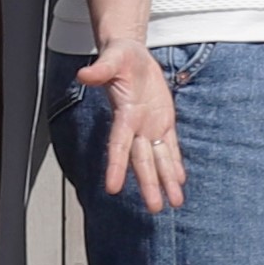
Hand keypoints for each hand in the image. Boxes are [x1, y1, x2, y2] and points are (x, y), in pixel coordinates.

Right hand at [74, 38, 185, 209]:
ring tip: (173, 204)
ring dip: (165, 180)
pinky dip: (174, 164)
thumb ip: (100, 69)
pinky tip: (179, 182)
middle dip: (149, 184)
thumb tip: (84, 74)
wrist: (131, 55)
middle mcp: (136, 126)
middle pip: (142, 160)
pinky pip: (170, 147)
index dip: (115, 166)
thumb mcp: (112, 58)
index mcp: (124, 114)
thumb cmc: (119, 57)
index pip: (118, 145)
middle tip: (154, 209)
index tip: (112, 189)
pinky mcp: (164, 121)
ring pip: (158, 159)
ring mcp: (150, 126)